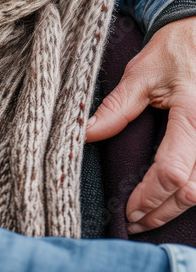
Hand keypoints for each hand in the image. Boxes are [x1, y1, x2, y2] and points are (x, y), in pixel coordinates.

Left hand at [86, 16, 195, 232]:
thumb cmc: (175, 50)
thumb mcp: (141, 73)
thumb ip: (117, 107)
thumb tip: (85, 133)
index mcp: (193, 115)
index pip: (171, 171)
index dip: (148, 196)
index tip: (127, 209)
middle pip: (191, 191)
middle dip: (161, 212)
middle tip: (133, 221)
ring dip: (177, 208)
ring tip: (148, 215)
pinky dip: (191, 192)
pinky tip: (172, 198)